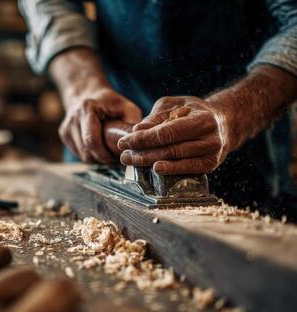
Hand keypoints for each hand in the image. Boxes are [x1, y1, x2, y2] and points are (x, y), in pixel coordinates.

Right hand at [59, 88, 141, 163]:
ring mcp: (66, 127)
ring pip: (82, 155)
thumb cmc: (109, 103)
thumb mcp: (126, 107)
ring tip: (107, 151)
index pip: (91, 140)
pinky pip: (78, 153)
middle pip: (86, 151)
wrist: (87, 94)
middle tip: (114, 157)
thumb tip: (138, 140)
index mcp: (87, 109)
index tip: (116, 156)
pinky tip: (97, 148)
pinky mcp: (63, 134)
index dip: (104, 154)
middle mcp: (73, 118)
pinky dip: (89, 155)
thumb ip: (133, 122)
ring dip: (96, 158)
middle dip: (102, 158)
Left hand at [117, 96, 233, 174]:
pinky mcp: (211, 164)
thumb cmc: (194, 111)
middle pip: (169, 148)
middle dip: (142, 152)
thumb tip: (137, 130)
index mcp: (202, 118)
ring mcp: (212, 153)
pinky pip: (187, 169)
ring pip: (175, 159)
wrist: (224, 122)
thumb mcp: (175, 105)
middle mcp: (210, 137)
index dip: (143, 139)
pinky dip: (170, 170)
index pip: (166, 132)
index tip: (124, 141)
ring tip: (131, 161)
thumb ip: (156, 117)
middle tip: (123, 155)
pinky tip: (155, 169)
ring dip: (150, 162)